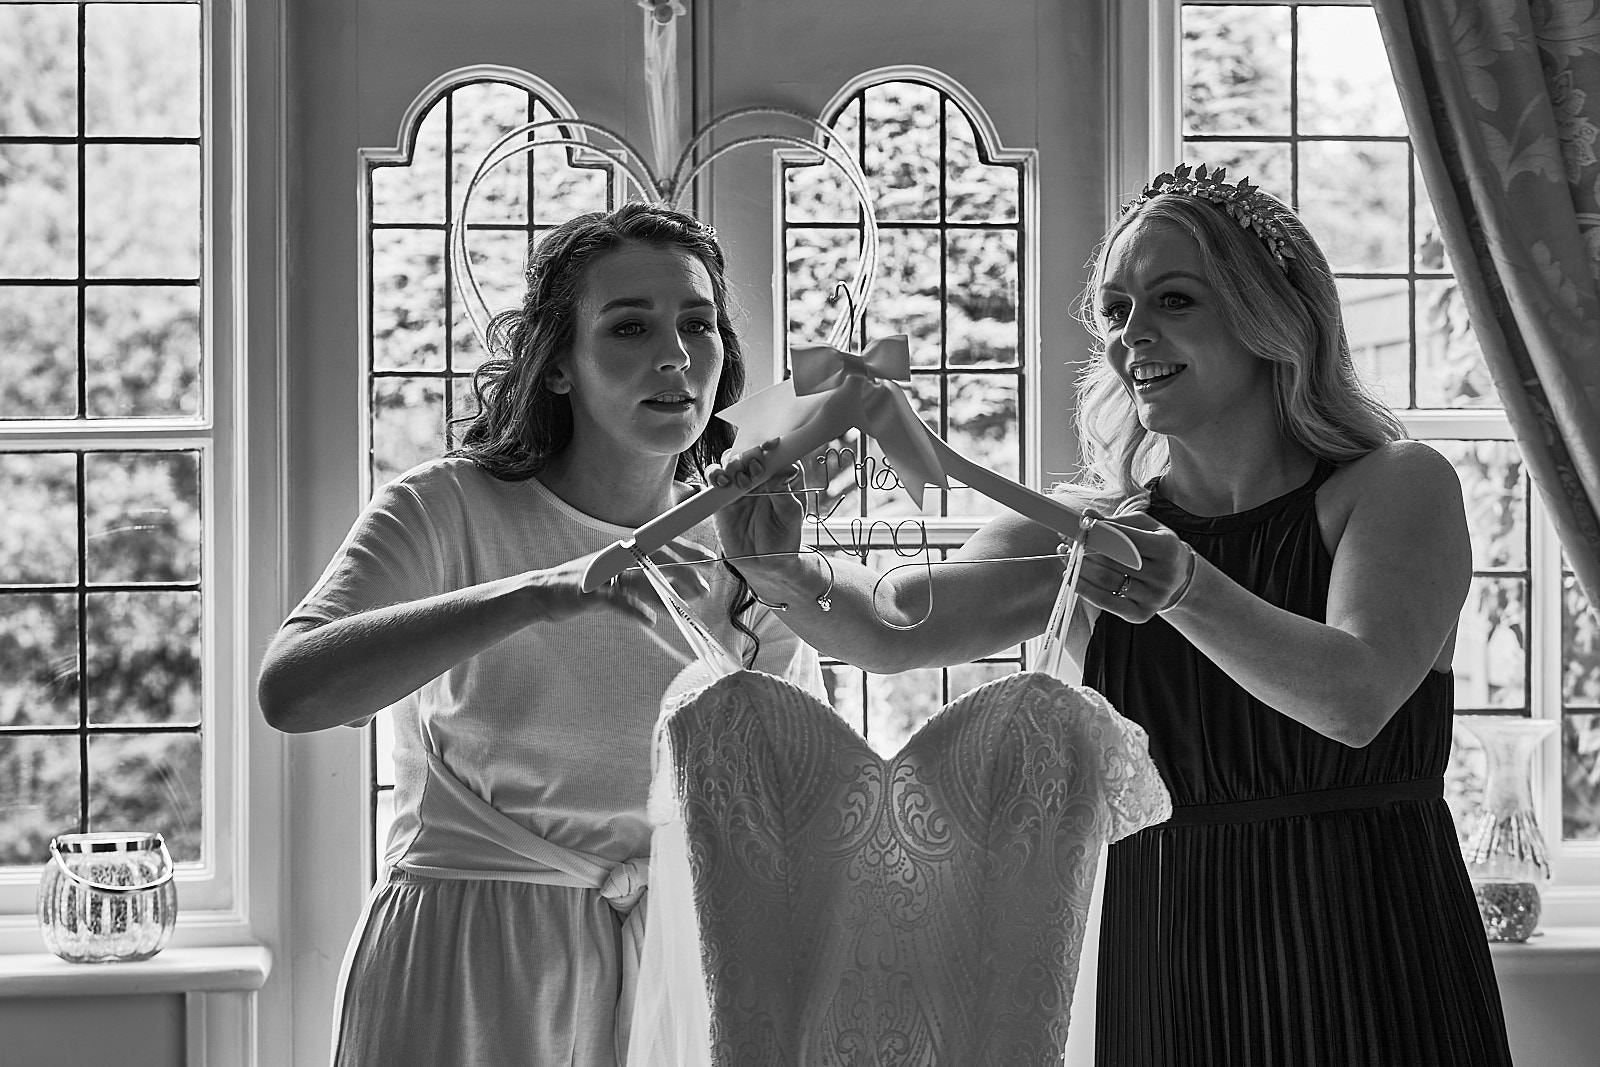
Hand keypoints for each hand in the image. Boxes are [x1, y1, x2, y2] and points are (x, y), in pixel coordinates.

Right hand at [531, 540, 715, 626]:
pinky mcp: (590, 593)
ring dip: (665, 596)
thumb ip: (643, 577)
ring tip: (682, 609)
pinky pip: (618, 601)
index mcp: (623, 550)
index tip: (709, 556)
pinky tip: (650, 621)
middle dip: (683, 573)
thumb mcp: (615, 575)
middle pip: (656, 559)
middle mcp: (616, 556)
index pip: (660, 542)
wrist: (543, 592)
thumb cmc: (584, 585)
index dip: (686, 547)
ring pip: (641, 581)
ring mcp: (603, 573)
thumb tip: (675, 586)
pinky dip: (635, 610)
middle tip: (703, 589)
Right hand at [708, 439, 807, 577]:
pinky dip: (715, 474)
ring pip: (731, 459)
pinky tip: (721, 482)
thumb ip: (784, 492)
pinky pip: (714, 477)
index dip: (774, 445)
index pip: (778, 452)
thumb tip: (783, 468)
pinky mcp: (722, 495)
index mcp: (783, 475)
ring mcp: (740, 483)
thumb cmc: (783, 539)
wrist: (763, 564)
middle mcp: (761, 475)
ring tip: (737, 478)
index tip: (771, 445)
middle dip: (751, 454)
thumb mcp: (790, 517)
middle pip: (752, 451)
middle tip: (754, 468)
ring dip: (733, 463)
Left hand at [1068, 511, 1197, 622]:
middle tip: (1066, 540)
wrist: (1178, 577)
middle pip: (1113, 560)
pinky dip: (1085, 589)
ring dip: (1079, 567)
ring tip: (1065, 555)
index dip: (1099, 532)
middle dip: (1085, 548)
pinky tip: (1071, 578)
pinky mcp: (1141, 614)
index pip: (1125, 538)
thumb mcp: (1145, 527)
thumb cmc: (1157, 547)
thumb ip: (1116, 521)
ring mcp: (1154, 598)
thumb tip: (1086, 515)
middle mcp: (1164, 575)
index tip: (1078, 527)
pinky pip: (1106, 601)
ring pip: (1106, 580)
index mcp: (1167, 548)